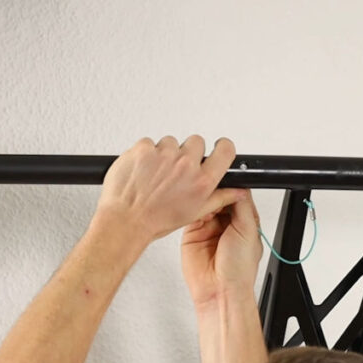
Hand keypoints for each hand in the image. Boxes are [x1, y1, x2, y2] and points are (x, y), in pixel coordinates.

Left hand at [96, 136, 242, 242]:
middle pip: (196, 142)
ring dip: (164, 154)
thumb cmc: (155, 220)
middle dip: (188, 153)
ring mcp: (164, 155)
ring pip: (171, 142)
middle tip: (175, 170)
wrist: (125, 220)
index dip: (221, 147)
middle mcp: (185, 166)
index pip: (225, 150)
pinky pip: (149, 143)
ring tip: (155, 174)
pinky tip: (142, 170)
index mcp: (202, 181)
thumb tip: (236, 191)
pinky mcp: (144, 149)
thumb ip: (219, 198)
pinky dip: (145, 154)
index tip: (217, 148)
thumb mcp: (194, 213)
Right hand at [181, 189, 263, 307]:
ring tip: (205, 196)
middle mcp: (226, 223)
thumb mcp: (248, 230)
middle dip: (217, 191)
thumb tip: (239, 186)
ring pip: (206, 203)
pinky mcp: (193, 232)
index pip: (237, 195)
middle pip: (220, 197)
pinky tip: (195, 204)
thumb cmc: (239, 269)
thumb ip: (242, 205)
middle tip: (214, 186)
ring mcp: (209, 227)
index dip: (233, 187)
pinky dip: (192, 206)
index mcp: (244, 221)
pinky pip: (191, 213)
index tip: (227, 178)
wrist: (220, 290)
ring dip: (205, 198)